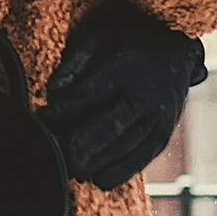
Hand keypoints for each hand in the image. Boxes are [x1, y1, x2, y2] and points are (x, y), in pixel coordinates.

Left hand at [46, 0, 204, 189]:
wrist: (176, 43)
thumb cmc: (127, 36)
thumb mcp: (98, 36)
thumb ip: (74, 63)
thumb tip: (52, 91)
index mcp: (126, 68)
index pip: (88, 95)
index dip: (61, 111)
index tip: (41, 119)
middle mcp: (145, 96)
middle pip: (106, 129)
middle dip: (76, 147)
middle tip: (53, 154)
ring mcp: (158, 118)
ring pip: (122, 149)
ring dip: (93, 163)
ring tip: (69, 169)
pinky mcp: (164, 134)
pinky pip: (141, 159)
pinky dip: (118, 172)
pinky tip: (97, 179)